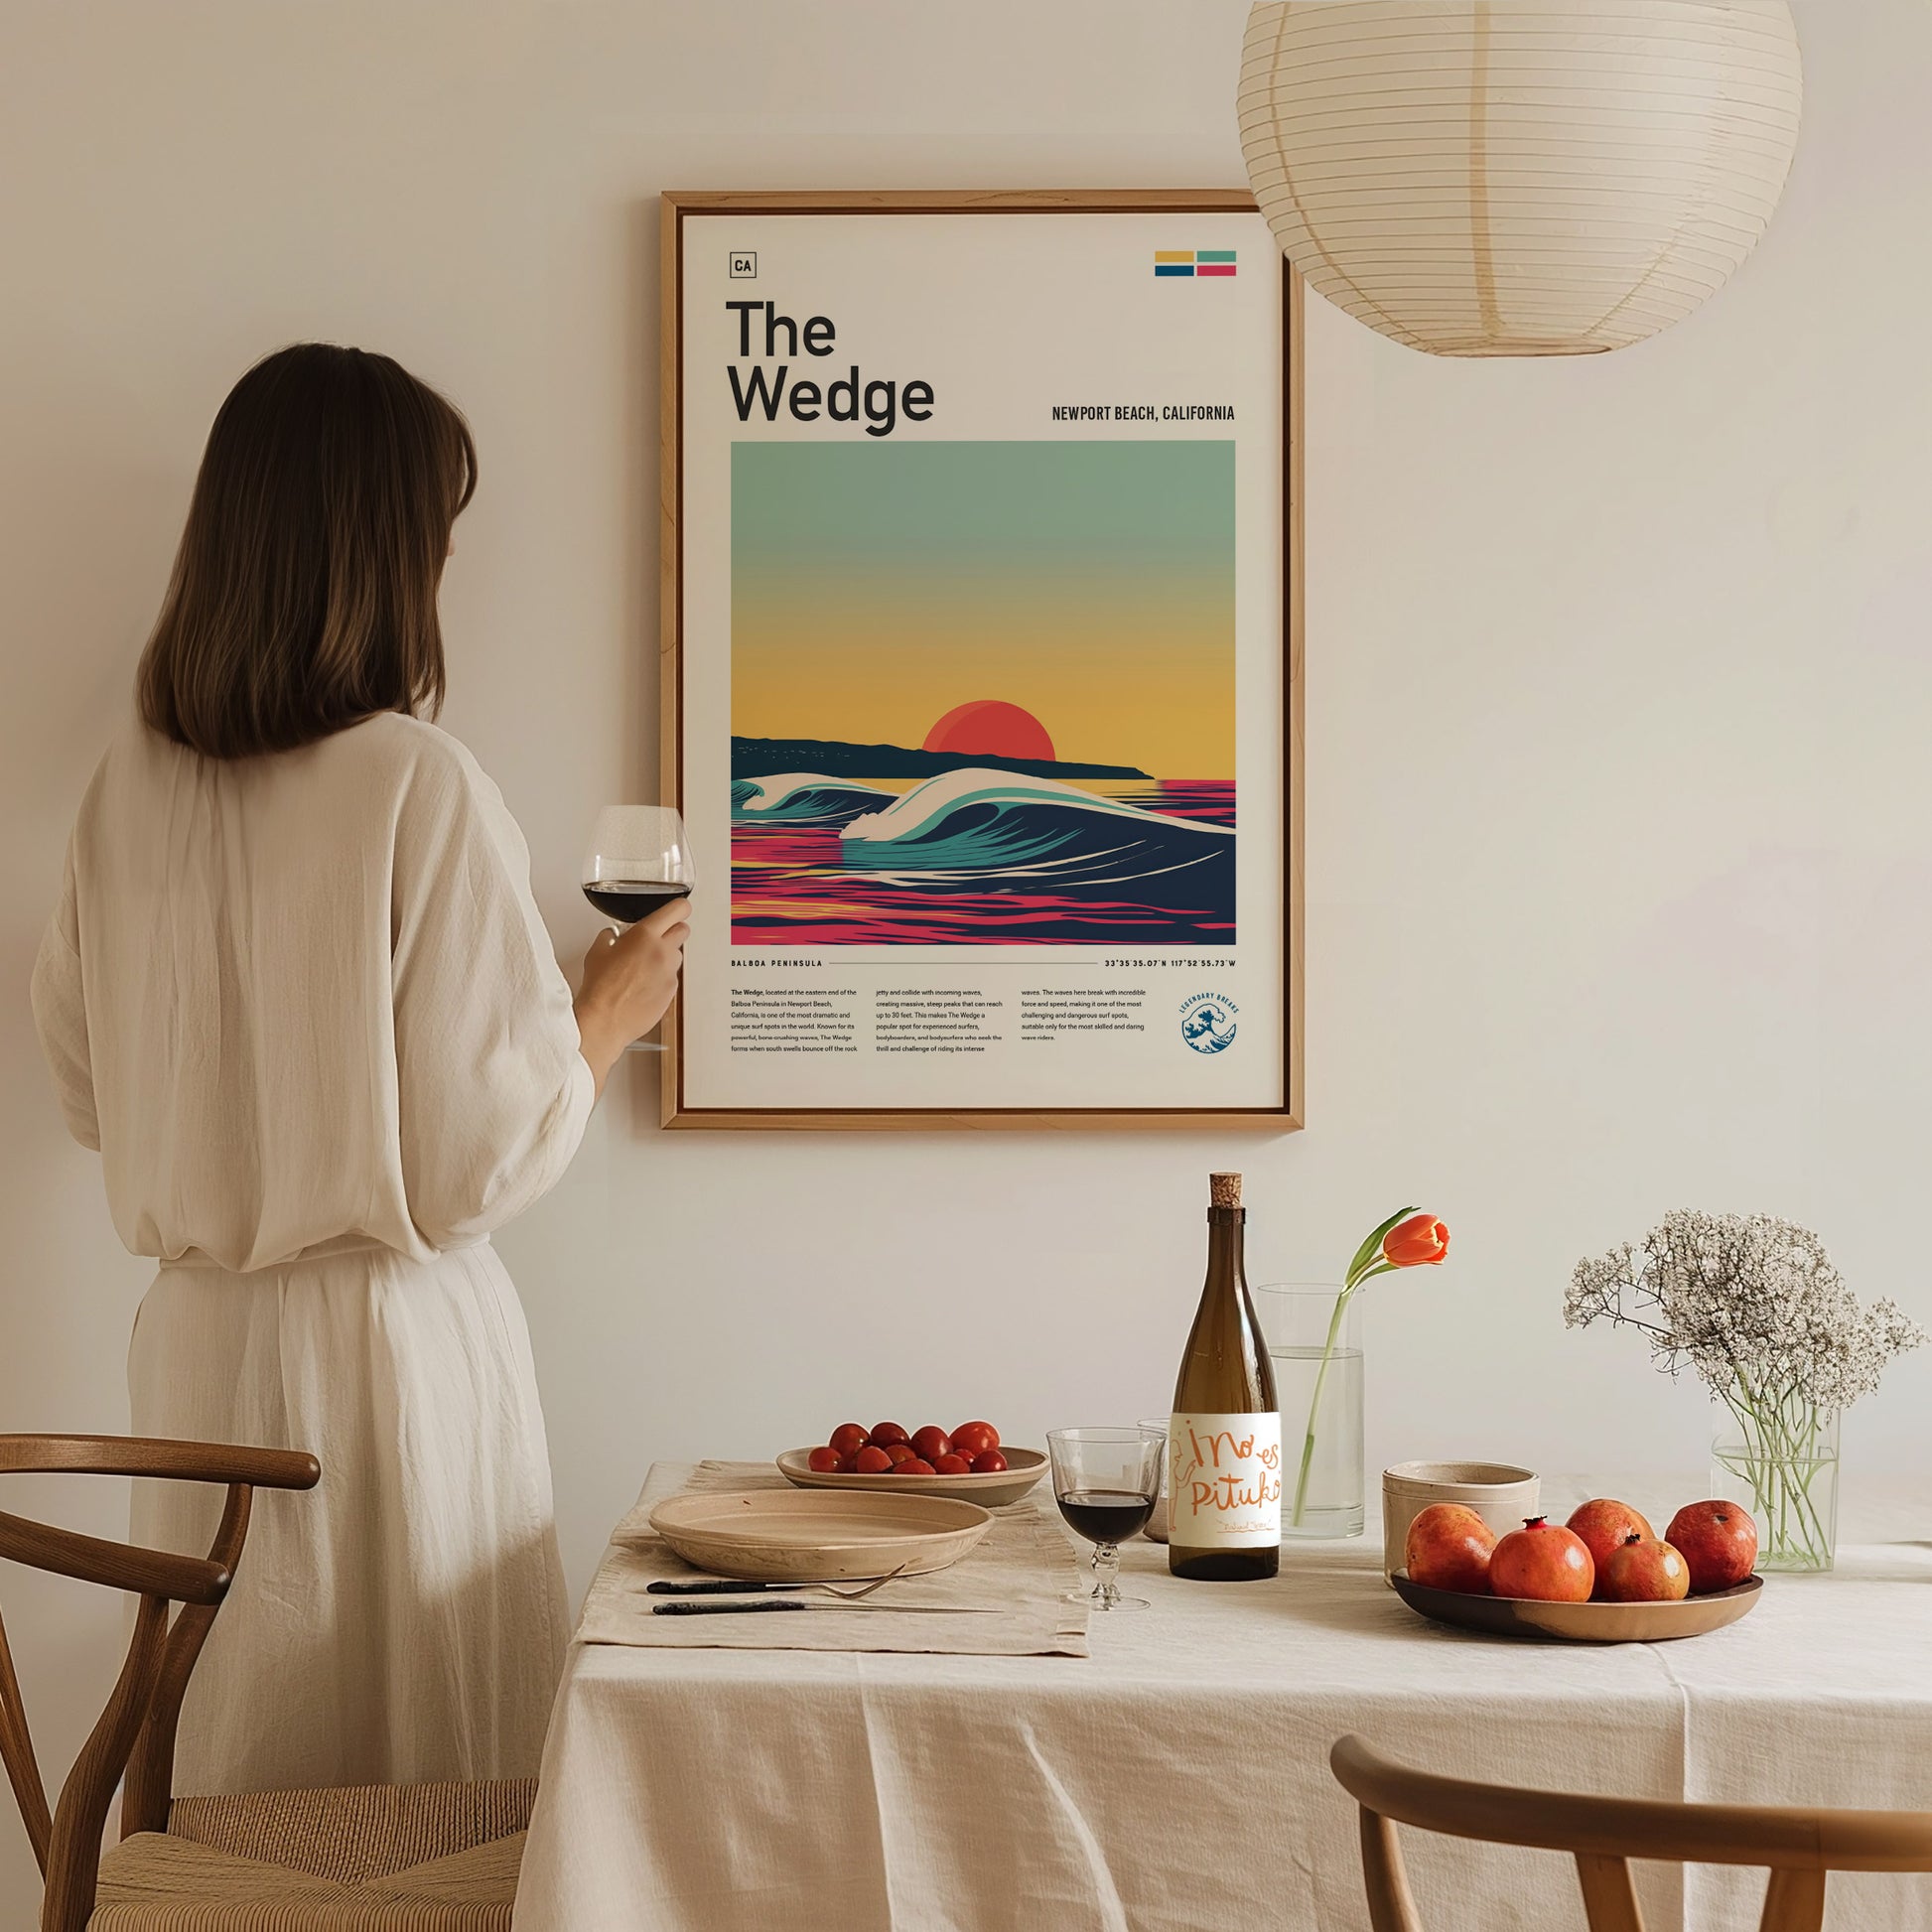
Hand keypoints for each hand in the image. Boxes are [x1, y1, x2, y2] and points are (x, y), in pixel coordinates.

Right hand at [574, 895, 689, 1094]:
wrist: (605, 1020)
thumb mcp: (597, 952)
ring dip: (666, 956)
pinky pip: (672, 977)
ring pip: (677, 955)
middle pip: (683, 930)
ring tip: (644, 967)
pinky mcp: (672, 991)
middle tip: (657, 938)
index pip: (678, 910)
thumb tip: (613, 936)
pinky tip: (643, 985)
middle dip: (672, 930)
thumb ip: (610, 937)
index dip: (679, 908)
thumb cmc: (600, 988)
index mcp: (645, 935)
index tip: (678, 909)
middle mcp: (663, 952)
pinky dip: (662, 978)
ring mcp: (669, 973)